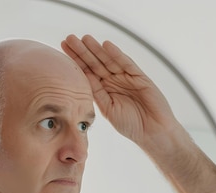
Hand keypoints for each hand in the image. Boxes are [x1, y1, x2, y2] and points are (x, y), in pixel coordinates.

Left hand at [61, 35, 180, 146]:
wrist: (153, 132)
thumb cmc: (131, 126)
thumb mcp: (108, 109)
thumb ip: (96, 94)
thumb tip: (81, 79)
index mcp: (104, 91)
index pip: (87, 72)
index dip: (75, 60)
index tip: (62, 48)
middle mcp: (114, 81)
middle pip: (95, 63)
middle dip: (82, 51)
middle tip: (69, 38)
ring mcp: (127, 78)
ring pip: (109, 60)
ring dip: (97, 49)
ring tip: (84, 38)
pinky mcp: (140, 77)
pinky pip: (127, 63)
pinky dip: (117, 54)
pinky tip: (106, 46)